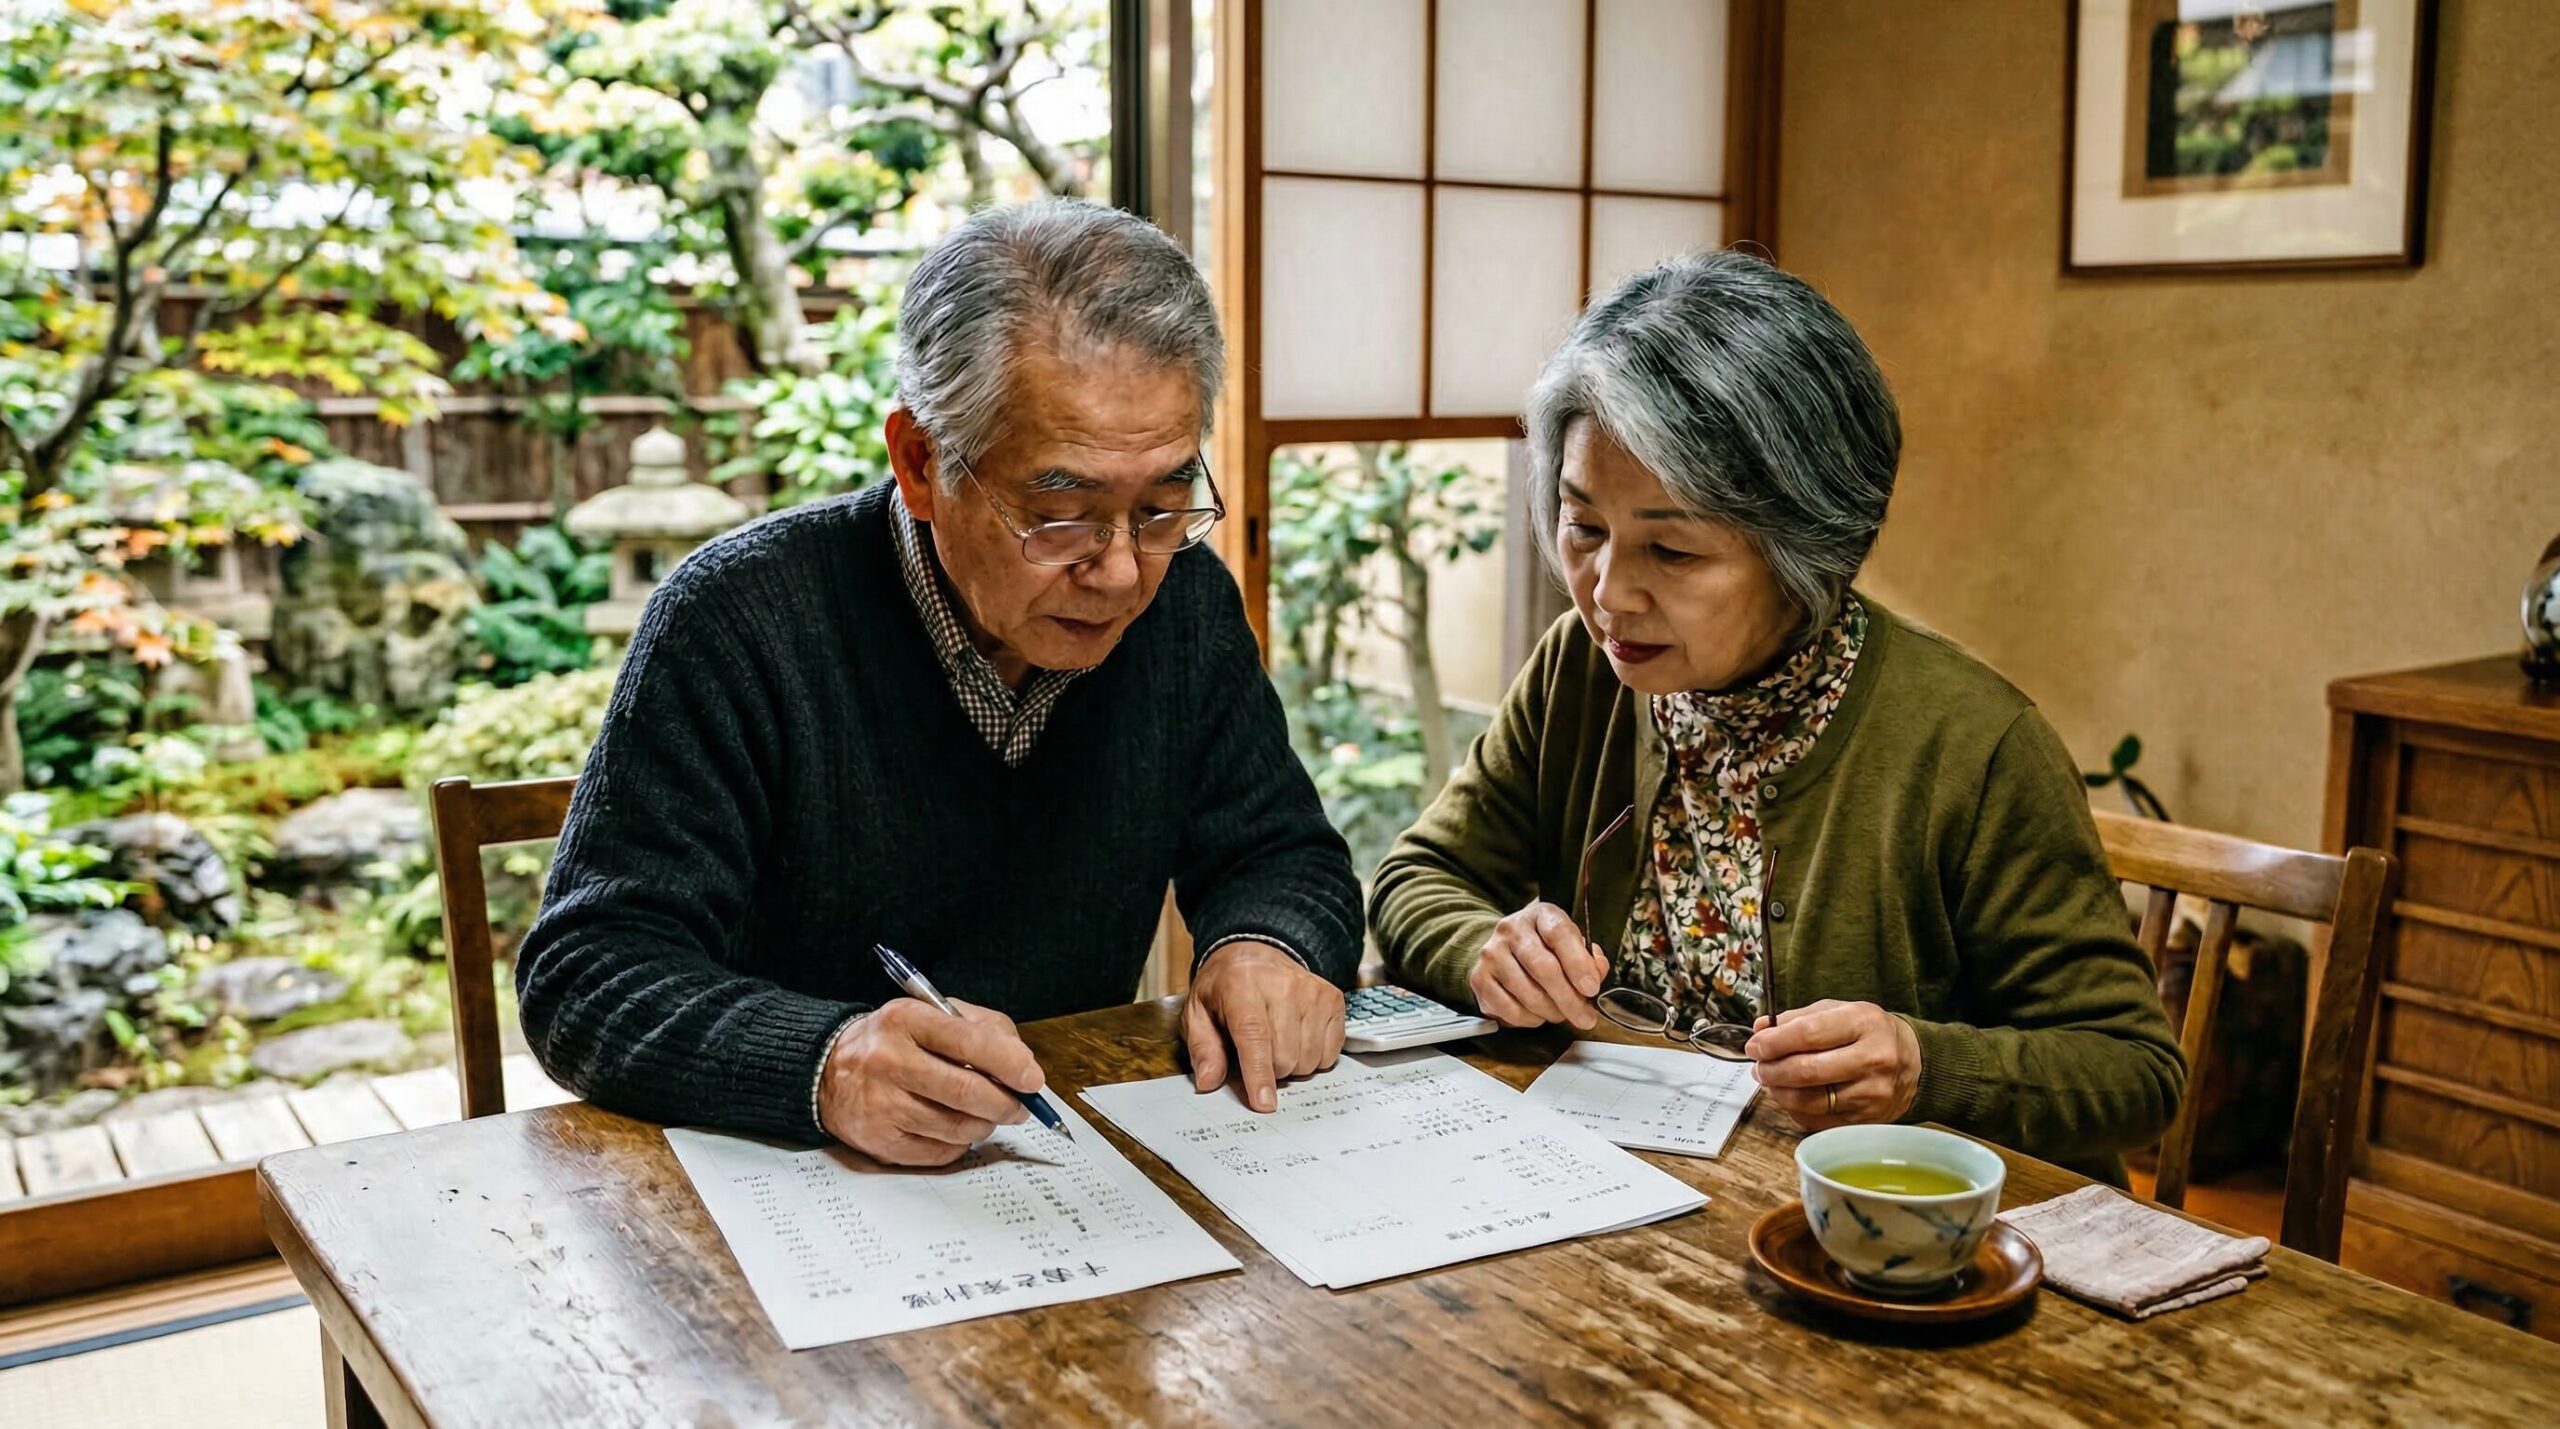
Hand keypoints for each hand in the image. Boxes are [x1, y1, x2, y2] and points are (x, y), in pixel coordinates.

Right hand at [817, 997, 1047, 1165]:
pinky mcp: (879, 1141)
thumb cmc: (895, 1042)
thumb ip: (982, 1029)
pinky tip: (955, 1129)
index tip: (1033, 1079)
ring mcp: (882, 1104)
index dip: (1009, 1063)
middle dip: (1005, 1103)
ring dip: (985, 1124)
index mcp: (906, 1020)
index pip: (968, 1042)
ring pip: (957, 1127)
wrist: (828, 1071)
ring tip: (986, 1114)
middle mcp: (889, 1061)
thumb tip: (1023, 1063)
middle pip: (965, 1092)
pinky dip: (960, 1144)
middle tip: (1020, 1107)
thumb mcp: (932, 1015)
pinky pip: (939, 1152)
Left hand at [1181, 941, 1344, 1111]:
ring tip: (1277, 1042)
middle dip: (1270, 1070)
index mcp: (1241, 986)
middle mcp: (1282, 984)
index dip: (1259, 1073)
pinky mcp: (1333, 998)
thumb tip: (1208, 1081)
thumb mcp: (1198, 1013)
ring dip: (1292, 1065)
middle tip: (1257, 1054)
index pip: (1255, 1036)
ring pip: (1309, 1059)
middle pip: (1284, 1056)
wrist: (1256, 952)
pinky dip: (1313, 1056)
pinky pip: (1330, 1053)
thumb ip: (1203, 1049)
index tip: (1264, 1103)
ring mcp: (1312, 991)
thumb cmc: (1225, 988)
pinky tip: (1298, 1037)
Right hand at [1467, 900, 1606, 1029]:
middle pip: (1542, 967)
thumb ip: (1589, 958)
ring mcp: (1491, 953)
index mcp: (1540, 914)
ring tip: (1561, 1014)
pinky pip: (1508, 1009)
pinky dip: (1529, 1019)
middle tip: (1584, 1017)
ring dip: (1551, 1012)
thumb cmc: (1545, 948)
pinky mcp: (1478, 978)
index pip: (1559, 933)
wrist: (1504, 949)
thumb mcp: (1571, 943)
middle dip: (1568, 999)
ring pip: (1526, 993)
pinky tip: (1537, 1014)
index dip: (1578, 963)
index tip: (1591, 988)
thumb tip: (1596, 974)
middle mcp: (1511, 929)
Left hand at [1745, 999, 1922, 1131]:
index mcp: (1864, 1023)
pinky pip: (1816, 1119)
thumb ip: (1797, 1018)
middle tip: (1758, 1065)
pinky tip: (1791, 1094)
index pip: (1808, 1034)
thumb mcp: (1839, 1011)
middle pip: (1806, 1071)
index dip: (1773, 1042)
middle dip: (1771, 1069)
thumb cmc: (1869, 1034)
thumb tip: (1759, 1029)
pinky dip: (1794, 1108)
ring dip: (1777, 1091)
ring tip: (1769, 1079)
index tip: (1754, 1045)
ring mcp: (1871, 1094)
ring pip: (1807, 1100)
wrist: (1916, 1064)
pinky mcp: (1866, 1120)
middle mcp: (1872, 1059)